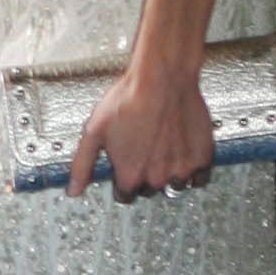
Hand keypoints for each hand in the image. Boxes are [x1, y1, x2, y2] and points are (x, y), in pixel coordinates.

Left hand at [68, 56, 213, 203]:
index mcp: (130, 175)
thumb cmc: (128, 100)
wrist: (162, 78)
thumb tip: (73, 191)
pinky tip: (183, 155)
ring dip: (168, 174)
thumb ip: (82, 166)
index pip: (125, 196)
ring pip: (174, 185)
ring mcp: (182, 170)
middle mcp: (156, 178)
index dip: (122, 179)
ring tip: (163, 150)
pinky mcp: (202, 158)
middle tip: (144, 151)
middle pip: (149, 190)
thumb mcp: (93, 132)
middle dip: (145, 175)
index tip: (125, 166)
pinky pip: (199, 178)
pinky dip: (193, 171)